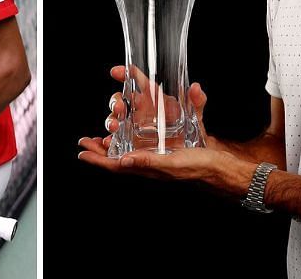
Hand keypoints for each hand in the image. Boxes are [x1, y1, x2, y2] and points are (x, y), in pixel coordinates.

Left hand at [78, 141, 253, 195]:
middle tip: (85, 140)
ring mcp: (154, 158)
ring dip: (112, 143)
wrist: (219, 167)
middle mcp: (147, 164)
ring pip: (126, 151)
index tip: (82, 151)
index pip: (114, 165)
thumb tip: (124, 161)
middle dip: (99, 150)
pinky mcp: (163, 152)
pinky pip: (141, 145)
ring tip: (100, 136)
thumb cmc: (198, 166)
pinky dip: (130, 137)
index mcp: (146, 168)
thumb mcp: (172, 163)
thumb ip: (150, 161)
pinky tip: (128, 132)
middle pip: (116, 158)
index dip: (97, 159)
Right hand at [88, 65, 211, 153]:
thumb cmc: (194, 134)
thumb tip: (196, 89)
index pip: (137, 83)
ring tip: (114, 127)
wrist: (194, 156)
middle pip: (121, 101)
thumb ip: (197, 102)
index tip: (116, 72)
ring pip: (115, 120)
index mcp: (154, 101)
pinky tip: (104, 142)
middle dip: (115, 102)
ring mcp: (134, 129)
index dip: (125, 74)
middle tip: (120, 108)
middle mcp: (141, 112)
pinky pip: (114, 142)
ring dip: (110, 122)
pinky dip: (106, 142)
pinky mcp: (131, 145)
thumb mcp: (196, 116)